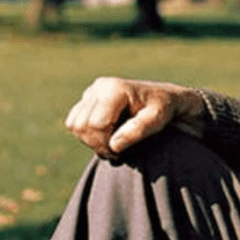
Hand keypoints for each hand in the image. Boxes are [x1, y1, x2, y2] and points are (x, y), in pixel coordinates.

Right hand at [65, 77, 203, 158]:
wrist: (166, 97)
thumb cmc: (164, 108)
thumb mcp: (158, 118)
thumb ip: (138, 130)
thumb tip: (114, 145)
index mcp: (115, 89)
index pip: (96, 124)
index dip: (105, 144)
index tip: (120, 153)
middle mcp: (100, 86)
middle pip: (80, 125)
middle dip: (96, 143)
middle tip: (115, 152)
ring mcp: (92, 91)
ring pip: (74, 124)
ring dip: (89, 139)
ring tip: (111, 144)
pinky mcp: (88, 98)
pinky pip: (74, 121)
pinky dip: (86, 133)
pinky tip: (106, 135)